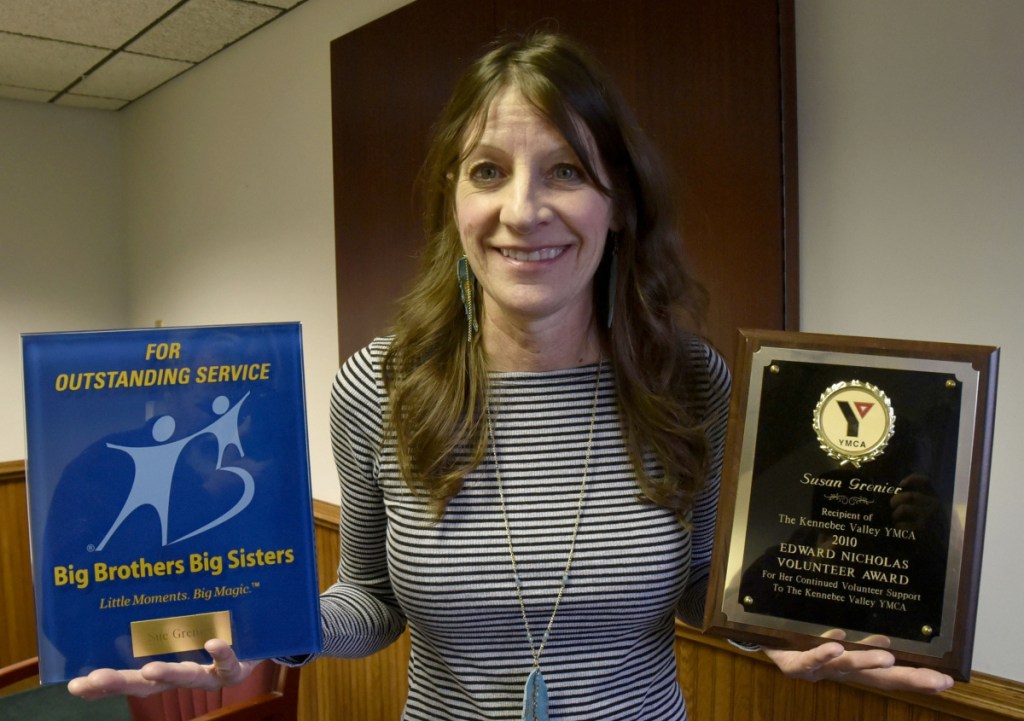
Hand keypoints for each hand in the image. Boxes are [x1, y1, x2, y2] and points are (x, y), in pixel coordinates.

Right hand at [67, 639, 257, 699]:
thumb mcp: (182, 629)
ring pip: (186, 676)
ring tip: (149, 669)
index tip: (74, 685)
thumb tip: (124, 594)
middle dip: (120, 682)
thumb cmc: (213, 634)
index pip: (128, 680)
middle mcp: (183, 675)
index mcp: (165, 668)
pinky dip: (221, 654)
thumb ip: (158, 620)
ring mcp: (209, 673)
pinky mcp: (235, 668)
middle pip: (149, 684)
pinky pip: (228, 663)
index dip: (103, 685)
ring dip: (167, 673)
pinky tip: (212, 643)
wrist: (259, 643)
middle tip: (93, 679)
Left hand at [763, 631, 953, 693]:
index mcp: (852, 667)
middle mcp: (839, 673)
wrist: (758, 637)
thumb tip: (888, 635)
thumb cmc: (799, 637)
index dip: (918, 680)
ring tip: (888, 657)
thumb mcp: (834, 634)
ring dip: (867, 661)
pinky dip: (824, 652)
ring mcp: (817, 671)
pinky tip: (837, 643)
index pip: (890, 677)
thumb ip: (859, 637)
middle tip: (936, 679)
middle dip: (908, 680)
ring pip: (846, 667)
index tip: (948, 680)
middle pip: (877, 679)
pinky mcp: (793, 664)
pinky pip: (810, 659)